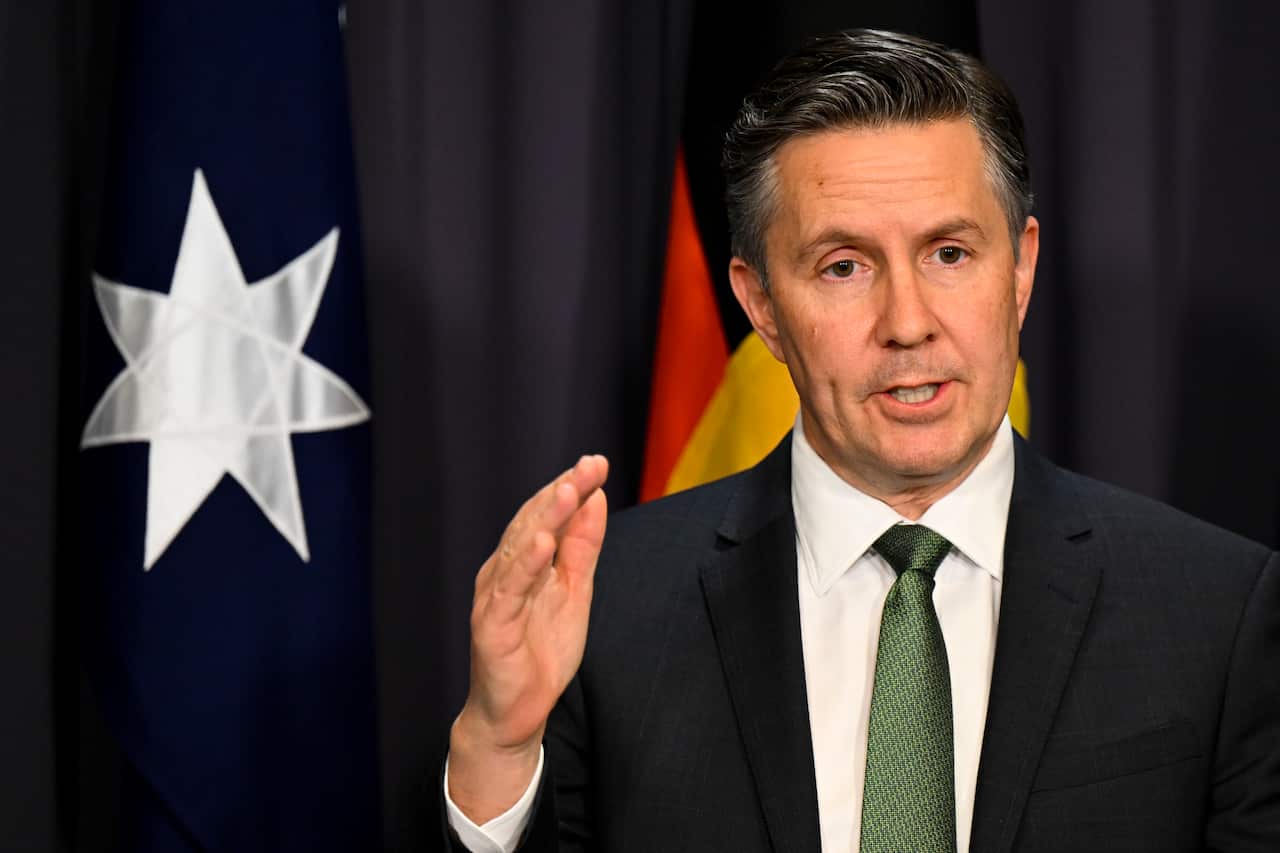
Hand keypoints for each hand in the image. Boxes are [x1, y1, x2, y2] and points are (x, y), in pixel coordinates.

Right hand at [448, 454, 608, 822]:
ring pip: (519, 549)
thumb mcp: (575, 592)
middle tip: (588, 465)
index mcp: (525, 561)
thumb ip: (582, 548)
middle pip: (533, 523)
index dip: (571, 487)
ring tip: (568, 491)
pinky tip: (540, 544)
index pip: (548, 515)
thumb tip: (595, 498)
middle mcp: (505, 571)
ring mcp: (496, 597)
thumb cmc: (541, 651)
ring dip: (544, 518)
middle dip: (562, 492)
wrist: (516, 712)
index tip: (597, 462)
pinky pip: (509, 591)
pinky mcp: (491, 626)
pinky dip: (524, 565)